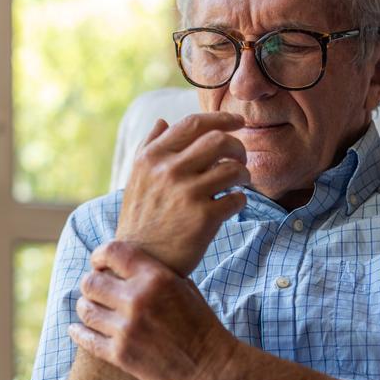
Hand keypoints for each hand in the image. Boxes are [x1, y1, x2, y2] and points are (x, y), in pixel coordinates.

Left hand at [68, 241, 241, 379]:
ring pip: (86, 309)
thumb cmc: (202, 325)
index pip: (112, 252)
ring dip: (85, 307)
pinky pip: (87, 339)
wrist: (212, 367)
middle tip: (93, 290)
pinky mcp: (121, 355)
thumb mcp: (185, 288)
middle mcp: (138, 299)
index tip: (98, 263)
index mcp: (156, 277)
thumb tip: (130, 263)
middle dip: (90, 284)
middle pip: (92, 282)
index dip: (99, 255)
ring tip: (88, 308)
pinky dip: (78, 332)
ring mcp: (127, 328)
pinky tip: (76, 329)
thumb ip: (156, 273)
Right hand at [116, 112, 249, 275]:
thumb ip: (148, 146)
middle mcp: (169, 171)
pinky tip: (232, 205)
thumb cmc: (141, 219)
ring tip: (240, 182)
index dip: (222, 119)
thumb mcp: (136, 178)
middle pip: (219, 140)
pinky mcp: (204, 218)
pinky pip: (237, 198)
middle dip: (238, 147)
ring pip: (233, 169)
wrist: (140, 261)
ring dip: (243, 174)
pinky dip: (241, 199)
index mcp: (152, 157)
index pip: (193, 124)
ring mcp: (187, 194)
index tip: (238, 122)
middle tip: (240, 158)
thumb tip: (162, 120)